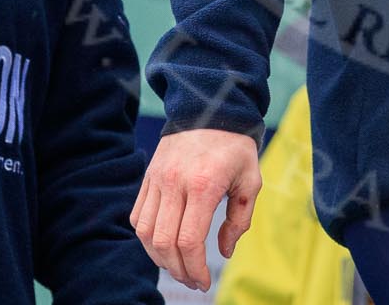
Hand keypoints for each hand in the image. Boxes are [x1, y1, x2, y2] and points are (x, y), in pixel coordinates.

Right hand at [131, 128, 262, 290]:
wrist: (211, 107)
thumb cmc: (235, 147)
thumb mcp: (250, 181)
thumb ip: (239, 220)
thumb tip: (224, 251)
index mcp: (203, 185)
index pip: (189, 240)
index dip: (194, 268)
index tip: (203, 282)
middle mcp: (174, 183)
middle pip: (164, 242)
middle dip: (178, 270)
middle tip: (191, 280)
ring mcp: (157, 179)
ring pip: (146, 232)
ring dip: (159, 257)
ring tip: (177, 266)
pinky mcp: (148, 177)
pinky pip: (138, 216)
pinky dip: (147, 237)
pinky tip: (163, 244)